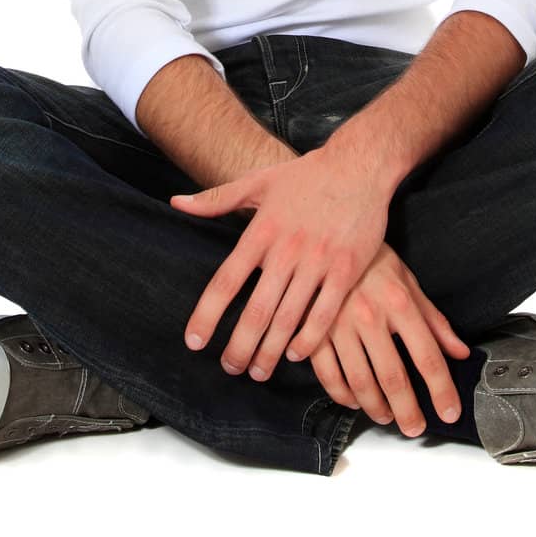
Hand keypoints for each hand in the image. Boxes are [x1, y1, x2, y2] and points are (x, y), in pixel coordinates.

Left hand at [169, 148, 390, 381]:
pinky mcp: (347, 268)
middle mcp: (287, 249)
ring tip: (258, 371)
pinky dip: (308, 339)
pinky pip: (324, 314)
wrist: (359, 165)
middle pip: (257, 310)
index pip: (226, 280)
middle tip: (229, 369)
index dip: (207, 314)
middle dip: (240, 346)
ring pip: (288, 318)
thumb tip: (176, 204)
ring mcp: (318, 260)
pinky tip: (295, 354)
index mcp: (262, 231)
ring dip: (271, 351)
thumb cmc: (307, 175)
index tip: (194, 342)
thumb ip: (217, 199)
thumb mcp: (259, 181)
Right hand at [302, 241, 472, 435]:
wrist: (326, 232)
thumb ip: (434, 320)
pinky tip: (353, 400)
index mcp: (399, 302)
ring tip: (387, 416)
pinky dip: (342, 394)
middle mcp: (370, 315)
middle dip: (408, 410)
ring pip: (360, 381)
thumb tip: (459, 351)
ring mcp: (338, 324)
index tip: (449, 411)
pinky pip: (328, 374)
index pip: (427, 355)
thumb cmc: (371, 258)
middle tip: (416, 428)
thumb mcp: (408, 281)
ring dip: (375, 407)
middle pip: (393, 376)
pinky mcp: (313, 330)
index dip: (441, 389)